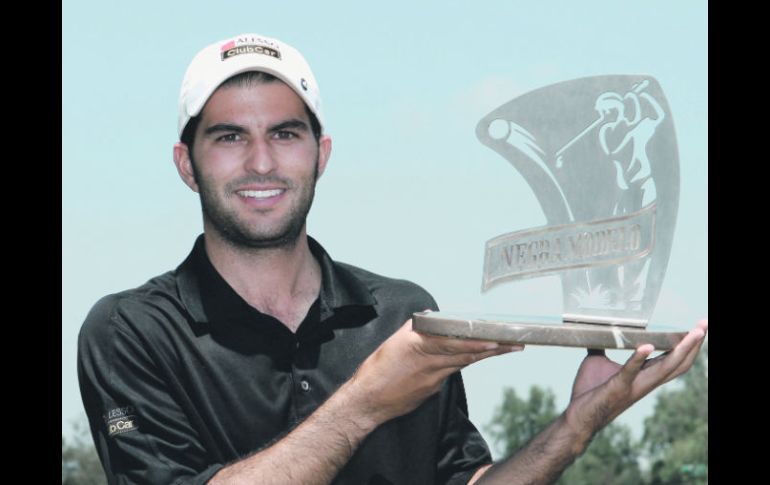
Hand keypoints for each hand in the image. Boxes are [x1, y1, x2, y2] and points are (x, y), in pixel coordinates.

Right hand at [350, 318, 521, 423]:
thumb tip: (430, 317)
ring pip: (463, 363)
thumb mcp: (392, 342)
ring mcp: (433, 379)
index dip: (478, 342)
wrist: (367, 402)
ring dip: (485, 355)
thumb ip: (414, 328)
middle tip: (516, 343)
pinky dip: (465, 362)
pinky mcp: (432, 389)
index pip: (455, 343)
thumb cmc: (376, 370)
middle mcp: (430, 363)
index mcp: (419, 347)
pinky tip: (478, 356)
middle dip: (493, 348)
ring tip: (507, 347)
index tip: (497, 339)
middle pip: (467, 354)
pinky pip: (451, 371)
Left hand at [566, 319, 707, 438]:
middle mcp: (646, 382)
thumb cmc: (590, 391)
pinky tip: (646, 345)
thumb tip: (596, 330)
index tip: (699, 328)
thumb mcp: (597, 362)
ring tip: (693, 332)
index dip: (687, 345)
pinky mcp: (617, 387)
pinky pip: (630, 371)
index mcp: (645, 375)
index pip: (673, 359)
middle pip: (678, 363)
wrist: (578, 417)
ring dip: (681, 349)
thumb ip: (601, 347)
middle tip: (705, 324)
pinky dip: (638, 358)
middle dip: (694, 344)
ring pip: (665, 367)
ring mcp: (634, 386)